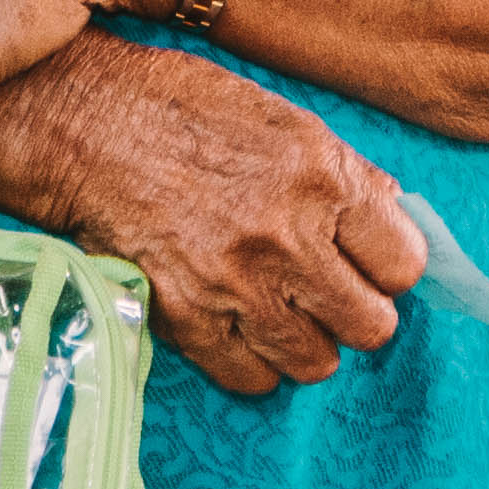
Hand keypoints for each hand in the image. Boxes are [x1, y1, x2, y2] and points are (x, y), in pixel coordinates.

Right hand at [0, 33, 426, 393]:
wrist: (83, 125)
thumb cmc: (184, 109)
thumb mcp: (283, 118)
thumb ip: (347, 174)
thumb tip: (396, 219)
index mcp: (321, 177)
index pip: (405, 265)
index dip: (389, 267)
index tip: (368, 261)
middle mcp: (286, 237)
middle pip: (371, 326)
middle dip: (355, 311)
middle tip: (326, 290)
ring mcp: (235, 284)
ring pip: (315, 362)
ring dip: (304, 340)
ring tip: (279, 306)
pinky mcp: (186, 318)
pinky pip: (253, 379)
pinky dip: (251, 360)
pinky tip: (237, 322)